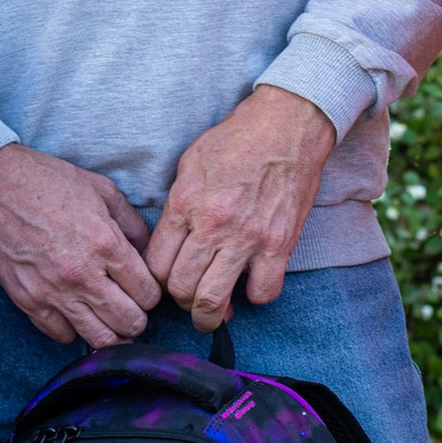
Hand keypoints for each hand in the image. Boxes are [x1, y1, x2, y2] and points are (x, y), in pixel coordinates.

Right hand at [0, 143, 160, 346]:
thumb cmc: (46, 182)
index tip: (143, 288)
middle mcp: (82, 275)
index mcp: (106, 244)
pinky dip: (74, 331)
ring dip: (111, 333)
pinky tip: (76, 313)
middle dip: (138, 319)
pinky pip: (62, 336)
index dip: (152, 294)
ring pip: (100, 339)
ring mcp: (53, 292)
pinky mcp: (27, 301)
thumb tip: (147, 252)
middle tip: (132, 307)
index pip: (148, 294)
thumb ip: (132, 223)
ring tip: (110, 320)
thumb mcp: (101, 190)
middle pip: (130, 323)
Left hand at [146, 87, 335, 329]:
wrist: (285, 126)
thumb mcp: (189, 165)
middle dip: (180, 302)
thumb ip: (177, 206)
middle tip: (187, 301)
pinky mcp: (279, 244)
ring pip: (214, 300)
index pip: (156, 265)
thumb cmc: (235, 140)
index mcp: (184, 204)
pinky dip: (254, 296)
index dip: (156, 281)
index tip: (165, 282)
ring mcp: (246, 238)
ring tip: (212, 315)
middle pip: (180, 288)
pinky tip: (250, 285)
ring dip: (210, 316)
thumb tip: (170, 242)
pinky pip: (263, 292)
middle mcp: (212, 225)